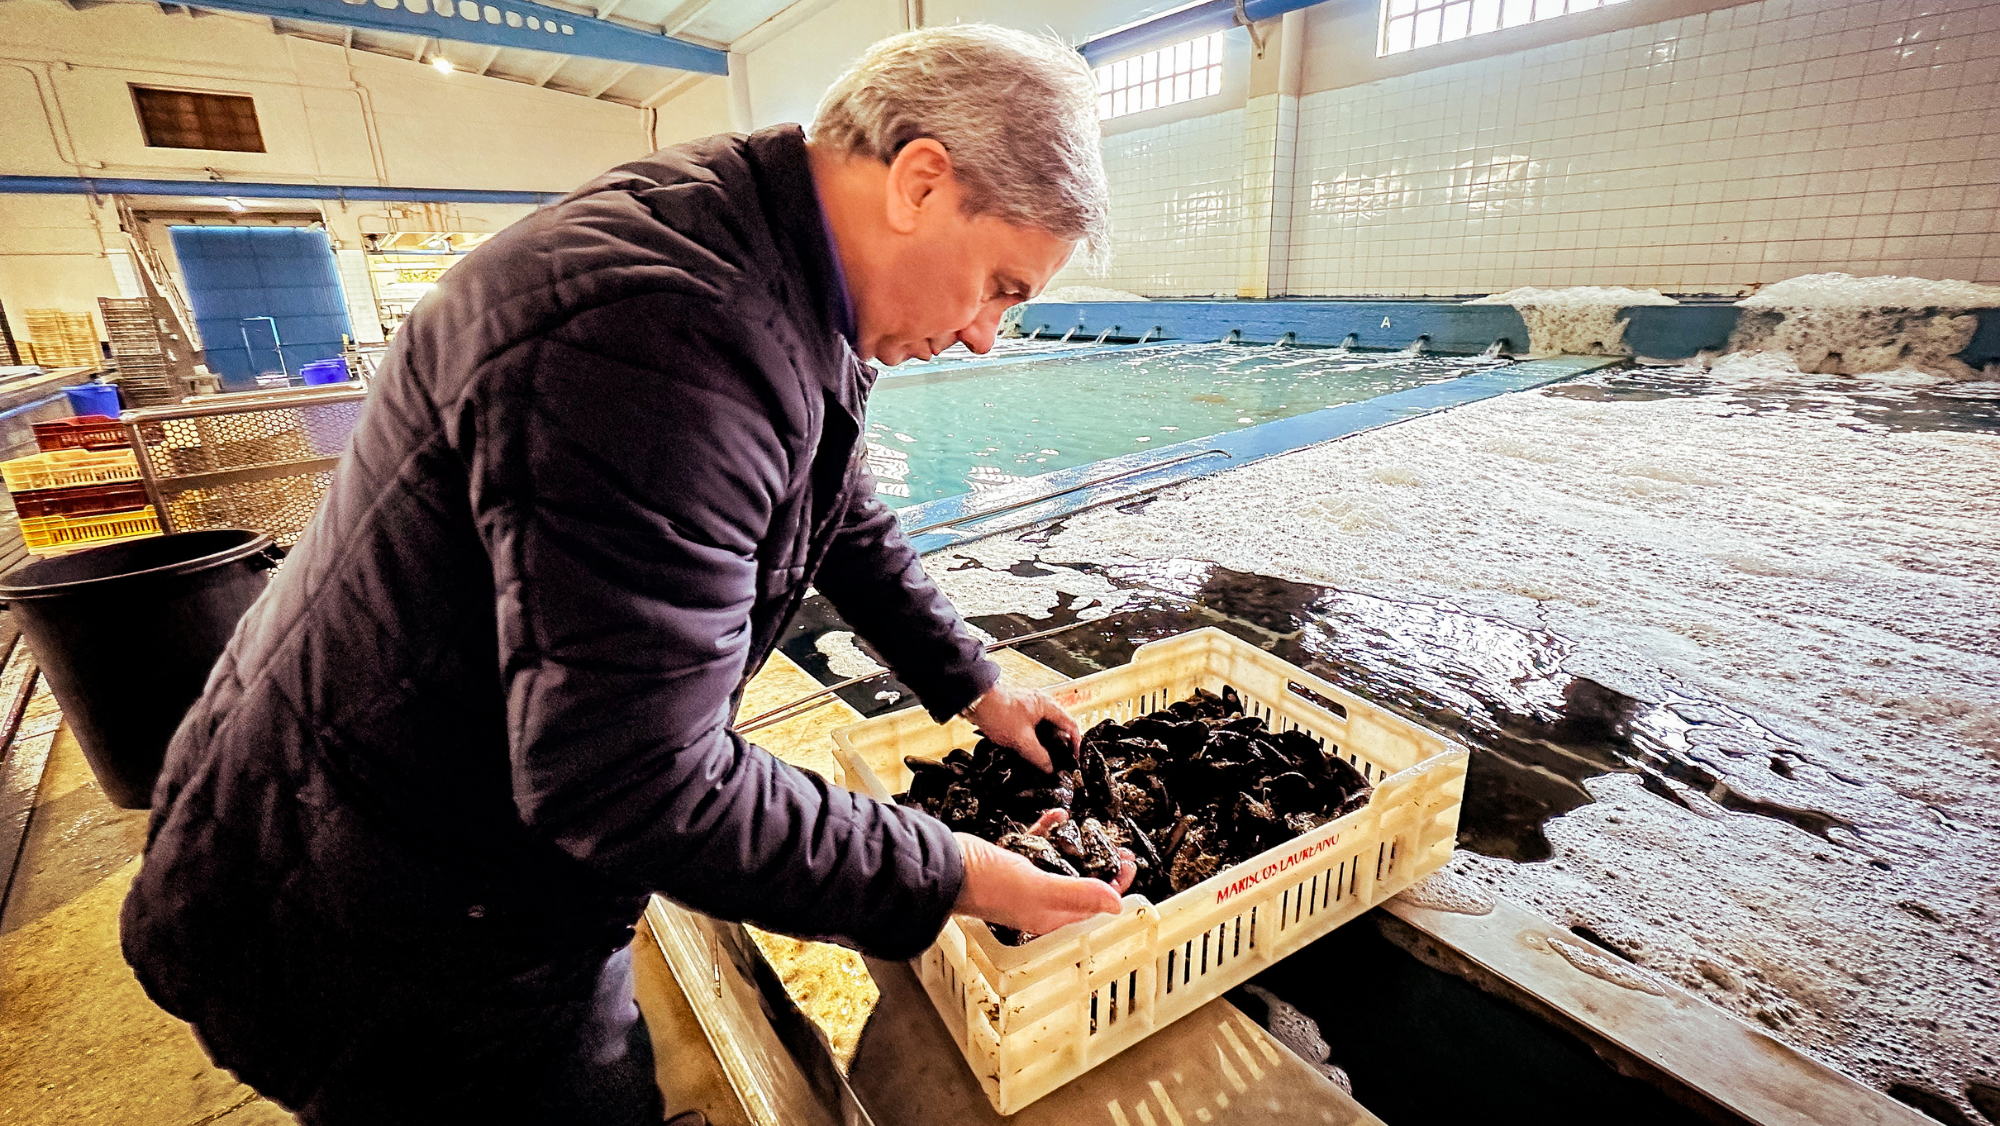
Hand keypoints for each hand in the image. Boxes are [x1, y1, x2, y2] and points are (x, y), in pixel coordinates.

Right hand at [952, 811, 1135, 935]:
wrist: (946, 866)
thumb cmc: (987, 883)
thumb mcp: (1039, 888)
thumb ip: (1078, 894)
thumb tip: (1116, 903)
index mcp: (1049, 916)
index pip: (1093, 906)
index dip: (1115, 886)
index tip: (1128, 864)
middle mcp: (1039, 902)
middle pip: (1081, 885)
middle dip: (1103, 866)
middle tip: (1119, 847)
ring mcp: (1025, 882)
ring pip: (1062, 865)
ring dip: (1080, 848)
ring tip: (1095, 830)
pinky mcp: (1010, 861)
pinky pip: (1037, 845)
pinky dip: (1049, 831)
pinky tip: (1057, 815)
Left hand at [963, 684, 1079, 771]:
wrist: (976, 703)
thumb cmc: (999, 714)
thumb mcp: (1022, 740)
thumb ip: (1038, 757)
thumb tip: (1050, 770)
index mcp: (1048, 706)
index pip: (1071, 725)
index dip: (1076, 744)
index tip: (1074, 759)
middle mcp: (1042, 704)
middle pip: (1059, 728)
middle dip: (1061, 746)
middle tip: (1060, 763)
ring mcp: (1030, 708)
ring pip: (1046, 729)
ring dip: (1047, 744)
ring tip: (1046, 761)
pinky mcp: (1019, 712)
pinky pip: (1034, 728)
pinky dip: (1035, 740)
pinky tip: (1030, 752)